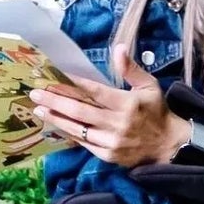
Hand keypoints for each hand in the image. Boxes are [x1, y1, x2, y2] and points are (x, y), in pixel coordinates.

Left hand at [28, 46, 184, 166]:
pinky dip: (68, 132)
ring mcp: (111, 141)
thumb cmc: (156, 112)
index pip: (94, 91)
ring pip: (77, 128)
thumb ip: (131, 69)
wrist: (168, 145)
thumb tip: (118, 48)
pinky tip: (55, 124)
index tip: (54, 76)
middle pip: (80, 110)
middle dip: (55, 101)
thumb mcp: (149, 86)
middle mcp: (117, 123)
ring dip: (56, 118)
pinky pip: (83, 142)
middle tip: (35, 92)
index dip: (72, 84)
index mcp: (127, 104)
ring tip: (39, 109)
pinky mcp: (107, 155)